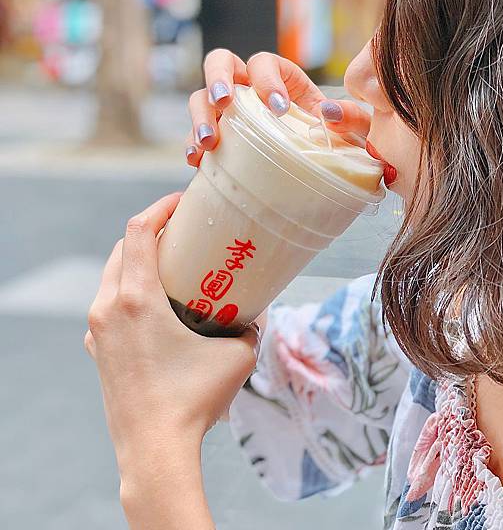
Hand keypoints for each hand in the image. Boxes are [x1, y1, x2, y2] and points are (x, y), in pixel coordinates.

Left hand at [84, 193, 259, 475]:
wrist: (154, 448)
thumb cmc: (194, 398)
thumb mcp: (237, 356)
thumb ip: (251, 328)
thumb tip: (257, 315)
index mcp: (137, 299)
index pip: (138, 231)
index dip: (159, 208)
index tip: (180, 202)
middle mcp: (108, 308)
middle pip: (122, 249)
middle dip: (150, 231)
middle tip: (181, 233)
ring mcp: (97, 331)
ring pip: (111, 277)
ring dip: (136, 262)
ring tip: (167, 266)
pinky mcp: (97, 351)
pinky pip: (107, 307)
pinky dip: (126, 293)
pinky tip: (151, 308)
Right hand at [184, 49, 371, 166]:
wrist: (311, 170)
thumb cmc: (329, 143)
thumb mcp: (346, 130)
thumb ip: (350, 118)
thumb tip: (331, 112)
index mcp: (280, 78)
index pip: (265, 63)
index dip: (267, 79)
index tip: (278, 108)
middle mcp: (247, 88)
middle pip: (220, 63)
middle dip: (218, 79)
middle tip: (225, 103)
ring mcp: (226, 112)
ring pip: (200, 97)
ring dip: (200, 117)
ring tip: (208, 143)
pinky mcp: (215, 138)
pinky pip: (193, 134)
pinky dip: (191, 145)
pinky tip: (197, 161)